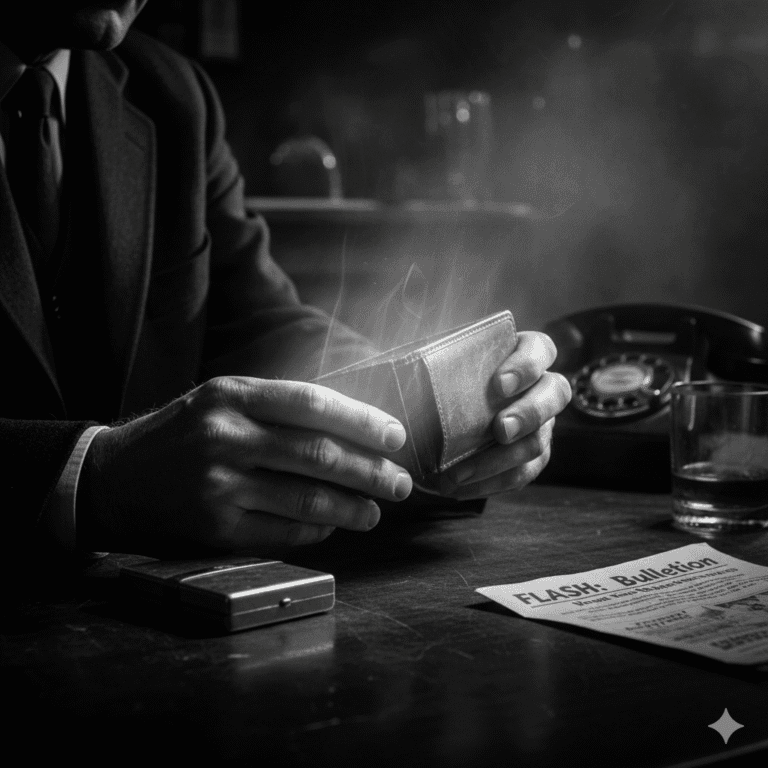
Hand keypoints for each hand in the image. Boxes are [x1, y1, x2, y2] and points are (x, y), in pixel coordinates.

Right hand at [79, 377, 412, 555]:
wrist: (112, 479)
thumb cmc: (181, 435)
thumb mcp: (220, 400)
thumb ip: (276, 407)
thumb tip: (349, 426)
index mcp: (232, 395)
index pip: (313, 404)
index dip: (362, 421)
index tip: (395, 436)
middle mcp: (225, 437)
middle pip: (318, 455)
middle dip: (371, 471)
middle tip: (400, 483)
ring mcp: (218, 486)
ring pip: (307, 499)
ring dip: (352, 508)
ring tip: (375, 511)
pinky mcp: (213, 528)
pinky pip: (283, 532)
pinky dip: (316, 530)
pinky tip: (332, 526)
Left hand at [439, 331, 570, 498]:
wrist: (442, 417)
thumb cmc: (444, 379)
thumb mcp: (436, 361)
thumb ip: (427, 356)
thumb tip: (391, 362)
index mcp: (523, 354)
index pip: (540, 349)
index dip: (527, 365)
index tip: (499, 384)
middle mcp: (541, 387)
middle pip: (555, 394)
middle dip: (528, 414)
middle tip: (500, 430)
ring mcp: (542, 424)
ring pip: (539, 442)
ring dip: (499, 461)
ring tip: (458, 474)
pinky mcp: (532, 457)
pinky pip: (522, 474)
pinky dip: (490, 484)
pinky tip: (459, 488)